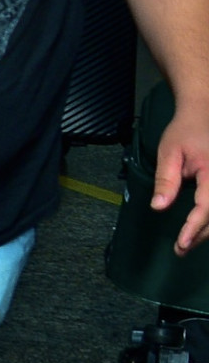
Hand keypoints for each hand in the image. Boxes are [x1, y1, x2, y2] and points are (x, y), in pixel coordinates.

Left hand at [152, 103, 208, 254]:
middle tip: (180, 250)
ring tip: (187, 244)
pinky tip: (200, 229)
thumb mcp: (169, 152)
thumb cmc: (185, 132)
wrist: (204, 113)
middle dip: (200, 234)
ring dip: (208, 230)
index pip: (206, 206)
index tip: (181, 243)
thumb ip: (166, 180)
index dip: (194, 227)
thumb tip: (159, 207)